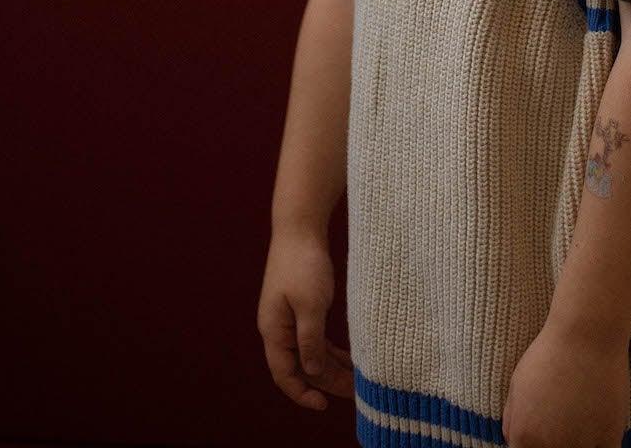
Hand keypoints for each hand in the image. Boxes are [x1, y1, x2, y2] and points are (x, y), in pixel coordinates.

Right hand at [257, 226, 354, 413]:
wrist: (300, 226)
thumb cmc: (303, 263)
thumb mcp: (311, 305)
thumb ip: (310, 341)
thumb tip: (311, 372)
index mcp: (274, 331)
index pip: (284, 374)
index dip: (302, 393)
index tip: (324, 405)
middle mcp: (278, 329)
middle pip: (301, 366)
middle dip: (325, 382)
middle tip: (353, 393)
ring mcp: (288, 318)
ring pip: (309, 353)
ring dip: (331, 367)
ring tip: (356, 379)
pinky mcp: (300, 307)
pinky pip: (314, 338)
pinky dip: (330, 349)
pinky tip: (348, 357)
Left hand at [501, 321, 630, 447]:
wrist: (586, 334)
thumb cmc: (550, 353)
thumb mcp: (517, 385)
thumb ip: (513, 421)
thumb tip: (514, 441)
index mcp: (525, 438)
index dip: (533, 444)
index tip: (542, 436)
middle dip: (554, 443)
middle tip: (563, 424)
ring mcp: (581, 446)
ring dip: (578, 444)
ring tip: (581, 423)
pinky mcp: (609, 438)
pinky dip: (600, 444)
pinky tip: (598, 431)